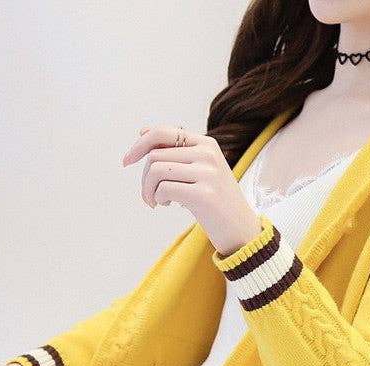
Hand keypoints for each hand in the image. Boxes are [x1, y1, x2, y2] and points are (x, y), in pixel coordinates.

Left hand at [121, 124, 262, 256]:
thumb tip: (142, 130)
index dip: (140, 145)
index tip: (127, 161)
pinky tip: (167, 205)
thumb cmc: (217, 202)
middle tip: (149, 196)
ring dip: (148, 190)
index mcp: (207, 144)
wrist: (242, 231)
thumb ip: (174, 151)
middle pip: (155, 155)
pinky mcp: (204, 195)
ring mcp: (207, 174)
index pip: (163, 133)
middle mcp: (208, 154)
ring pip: (156, 171)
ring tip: (156, 202)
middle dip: (144, 178)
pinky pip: (164, 189)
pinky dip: (158, 199)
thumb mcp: (199, 171)